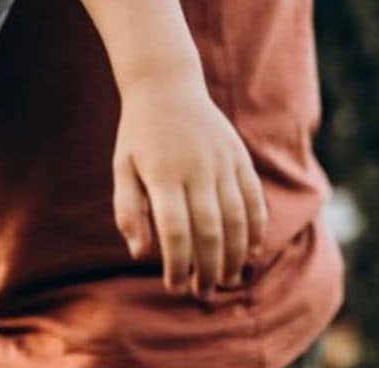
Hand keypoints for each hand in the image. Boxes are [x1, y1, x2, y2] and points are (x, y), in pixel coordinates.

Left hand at [112, 77, 268, 298]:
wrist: (166, 85)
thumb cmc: (139, 134)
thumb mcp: (122, 167)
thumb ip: (128, 210)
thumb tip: (140, 254)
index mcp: (163, 175)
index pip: (175, 231)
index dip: (177, 264)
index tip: (174, 287)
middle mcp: (197, 170)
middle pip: (209, 231)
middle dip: (207, 268)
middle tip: (202, 294)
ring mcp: (222, 163)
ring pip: (237, 219)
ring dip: (234, 255)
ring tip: (226, 280)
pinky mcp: (239, 158)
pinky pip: (253, 199)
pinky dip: (256, 228)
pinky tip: (251, 251)